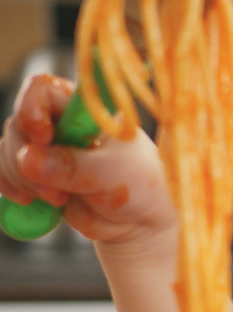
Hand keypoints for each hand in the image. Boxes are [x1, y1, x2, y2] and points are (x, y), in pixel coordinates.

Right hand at [0, 74, 175, 251]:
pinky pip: (4, 171)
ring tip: (59, 200)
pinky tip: (27, 201)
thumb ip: (74, 166)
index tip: (43, 137)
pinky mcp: (37, 174)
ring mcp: (47, 149)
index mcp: (85, 111)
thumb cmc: (141, 188)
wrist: (140, 222)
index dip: (31, 108)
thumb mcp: (115, 173)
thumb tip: (28, 159)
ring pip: (10, 150)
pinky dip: (8, 185)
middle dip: (28, 160)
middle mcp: (61, 124)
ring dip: (23, 178)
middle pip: (19, 124)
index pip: (43, 89)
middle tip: (58, 190)